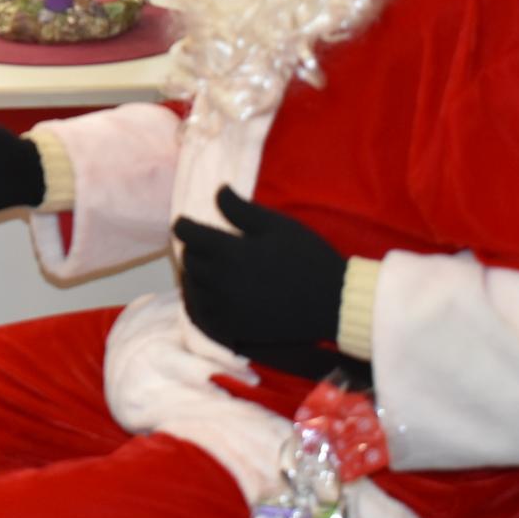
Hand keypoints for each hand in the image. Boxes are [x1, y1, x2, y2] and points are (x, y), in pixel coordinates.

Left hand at [174, 187, 347, 358]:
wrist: (333, 302)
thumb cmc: (307, 257)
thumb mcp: (276, 225)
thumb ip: (240, 209)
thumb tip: (217, 190)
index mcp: (228, 252)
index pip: (188, 234)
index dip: (185, 225)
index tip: (187, 222)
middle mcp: (219, 281)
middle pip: (189, 260)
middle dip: (193, 249)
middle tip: (204, 244)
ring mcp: (225, 307)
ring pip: (193, 287)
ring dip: (196, 275)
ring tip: (207, 268)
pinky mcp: (233, 327)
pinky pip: (203, 314)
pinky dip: (201, 301)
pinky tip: (210, 294)